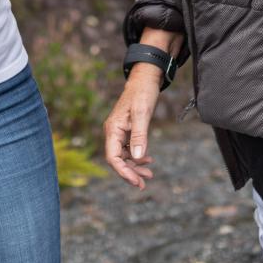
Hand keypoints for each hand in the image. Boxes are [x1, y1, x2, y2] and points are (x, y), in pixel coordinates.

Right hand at [103, 70, 160, 188]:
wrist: (144, 78)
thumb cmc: (142, 93)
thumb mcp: (142, 114)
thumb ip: (140, 135)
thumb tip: (137, 157)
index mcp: (113, 129)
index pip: (113, 157)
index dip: (123, 172)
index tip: (136, 182)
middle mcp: (113, 132)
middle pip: (117, 160)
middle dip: (130, 173)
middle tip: (143, 184)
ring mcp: (119, 132)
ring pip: (123, 156)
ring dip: (135, 166)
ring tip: (149, 175)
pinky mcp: (126, 130)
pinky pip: (128, 149)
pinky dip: (137, 156)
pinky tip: (148, 159)